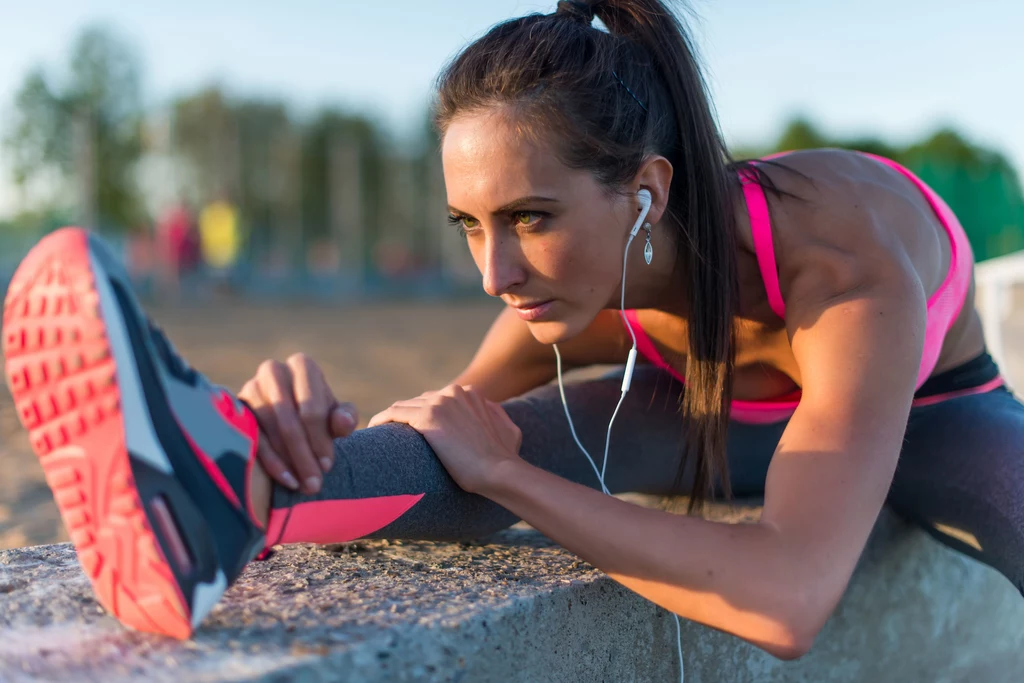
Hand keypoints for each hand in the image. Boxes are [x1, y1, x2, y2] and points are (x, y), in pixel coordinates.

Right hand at [238, 352, 357, 493]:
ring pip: (268, 428)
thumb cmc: (318, 419)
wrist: (290, 418)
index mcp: (302, 366)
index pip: (311, 407)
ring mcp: (250, 388)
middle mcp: (273, 371)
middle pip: (288, 419)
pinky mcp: (235, 408)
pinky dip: (269, 461)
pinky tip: (285, 480)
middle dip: (303, 454)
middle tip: (314, 484)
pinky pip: (250, 437)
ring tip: (303, 486)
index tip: (328, 466)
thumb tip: (342, 421)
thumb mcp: (335, 418)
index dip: (320, 439)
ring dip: (287, 460)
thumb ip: (344, 419)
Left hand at [367, 384, 522, 494]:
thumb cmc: (505, 457)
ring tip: (381, 438)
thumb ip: (493, 414)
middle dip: (408, 417)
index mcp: (470, 392)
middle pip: (419, 401)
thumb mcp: (506, 427)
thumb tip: (489, 414)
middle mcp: (453, 392)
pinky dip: (381, 421)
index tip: (415, 432)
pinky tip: (373, 432)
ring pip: (404, 407)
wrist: (500, 470)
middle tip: (397, 437)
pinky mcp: (426, 416)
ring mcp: (439, 402)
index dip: (424, 415)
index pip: (436, 399)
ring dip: (392, 421)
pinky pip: (393, 414)